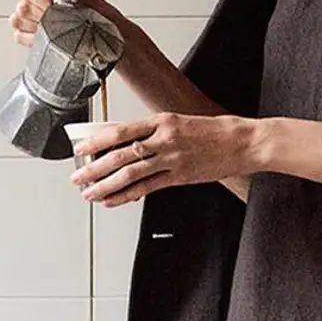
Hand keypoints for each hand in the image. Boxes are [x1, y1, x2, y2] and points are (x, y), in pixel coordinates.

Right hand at [9, 0, 110, 47]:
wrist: (108, 38)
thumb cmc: (99, 14)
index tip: (52, 4)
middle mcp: (39, 4)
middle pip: (22, 7)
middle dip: (39, 12)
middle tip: (58, 17)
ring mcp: (36, 22)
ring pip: (17, 21)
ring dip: (34, 25)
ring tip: (54, 28)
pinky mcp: (35, 39)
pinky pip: (20, 37)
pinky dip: (31, 38)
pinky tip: (47, 38)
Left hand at [73, 112, 257, 206]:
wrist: (244, 142)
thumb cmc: (214, 131)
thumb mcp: (179, 121)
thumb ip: (152, 131)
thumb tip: (124, 141)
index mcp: (162, 120)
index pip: (121, 130)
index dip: (96, 141)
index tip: (80, 148)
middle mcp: (164, 139)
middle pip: (120, 155)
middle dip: (94, 168)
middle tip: (77, 177)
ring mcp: (172, 159)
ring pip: (130, 174)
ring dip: (105, 185)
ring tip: (89, 193)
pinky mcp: (180, 177)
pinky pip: (147, 188)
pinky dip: (126, 196)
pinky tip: (113, 200)